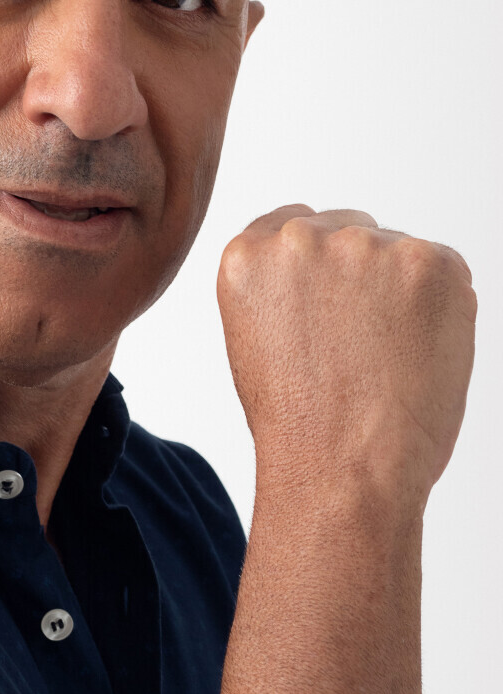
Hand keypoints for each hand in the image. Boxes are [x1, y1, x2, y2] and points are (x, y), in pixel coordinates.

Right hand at [216, 204, 476, 508]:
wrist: (342, 467)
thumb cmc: (299, 422)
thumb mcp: (256, 339)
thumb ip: (281, 286)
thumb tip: (329, 272)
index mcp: (247, 255)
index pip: (291, 225)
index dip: (317, 268)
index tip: (326, 301)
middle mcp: (300, 239)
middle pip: (348, 230)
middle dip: (360, 276)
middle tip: (360, 343)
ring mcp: (366, 247)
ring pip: (398, 253)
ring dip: (401, 293)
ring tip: (387, 358)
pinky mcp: (429, 263)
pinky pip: (445, 272)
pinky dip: (442, 309)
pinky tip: (417, 355)